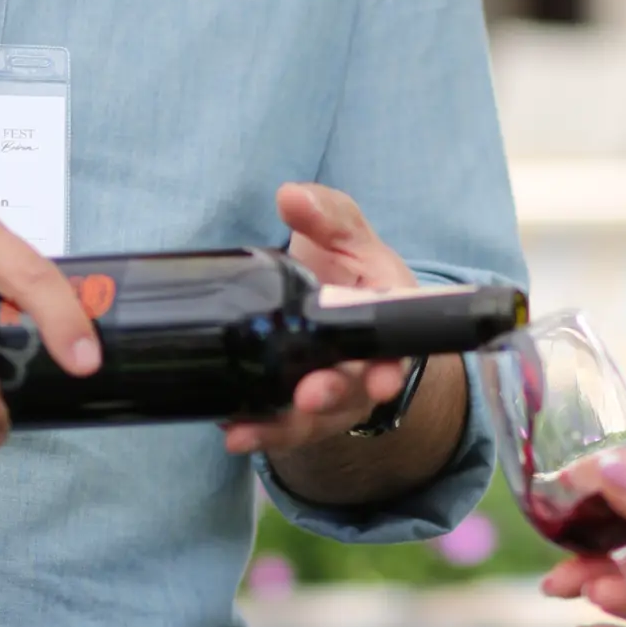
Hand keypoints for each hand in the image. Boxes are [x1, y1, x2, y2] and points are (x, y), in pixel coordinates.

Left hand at [221, 182, 414, 459]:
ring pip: (312, 420)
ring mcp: (330, 394)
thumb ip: (326, 213)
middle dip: (332, 396)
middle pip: (353, 392)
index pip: (396, 350)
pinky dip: (256, 430)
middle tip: (311, 395)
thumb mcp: (346, 233)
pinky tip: (229, 428)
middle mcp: (364, 368)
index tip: (382, 379)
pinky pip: (279, 428)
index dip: (390, 368)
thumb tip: (291, 196)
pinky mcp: (297, 410)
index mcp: (386, 322)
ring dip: (284, 426)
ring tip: (248, 429)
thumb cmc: (349, 267)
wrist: (334, 302)